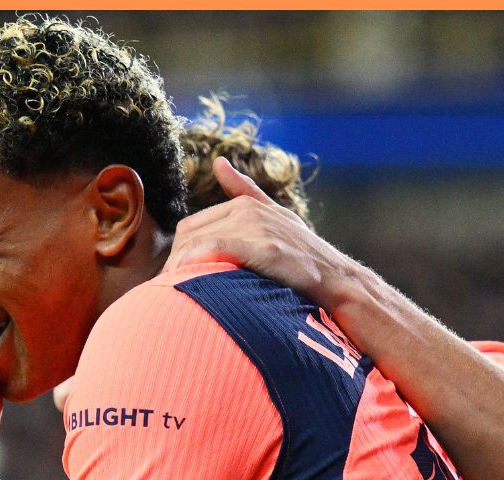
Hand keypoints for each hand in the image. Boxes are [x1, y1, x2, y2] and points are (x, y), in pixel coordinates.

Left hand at [167, 157, 356, 311]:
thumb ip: (245, 190)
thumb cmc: (303, 254)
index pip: (192, 226)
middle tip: (167, 288)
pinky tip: (187, 280)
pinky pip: (216, 248)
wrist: (336, 278)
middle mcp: (248, 211)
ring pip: (199, 241)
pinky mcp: (264, 247)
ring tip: (174, 292)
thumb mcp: (275, 216)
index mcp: (245, 205)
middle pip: (189, 233)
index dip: (179, 253)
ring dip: (180, 267)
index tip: (173, 277)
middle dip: (174, 260)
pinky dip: (196, 263)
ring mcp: (257, 228)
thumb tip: (219, 162)